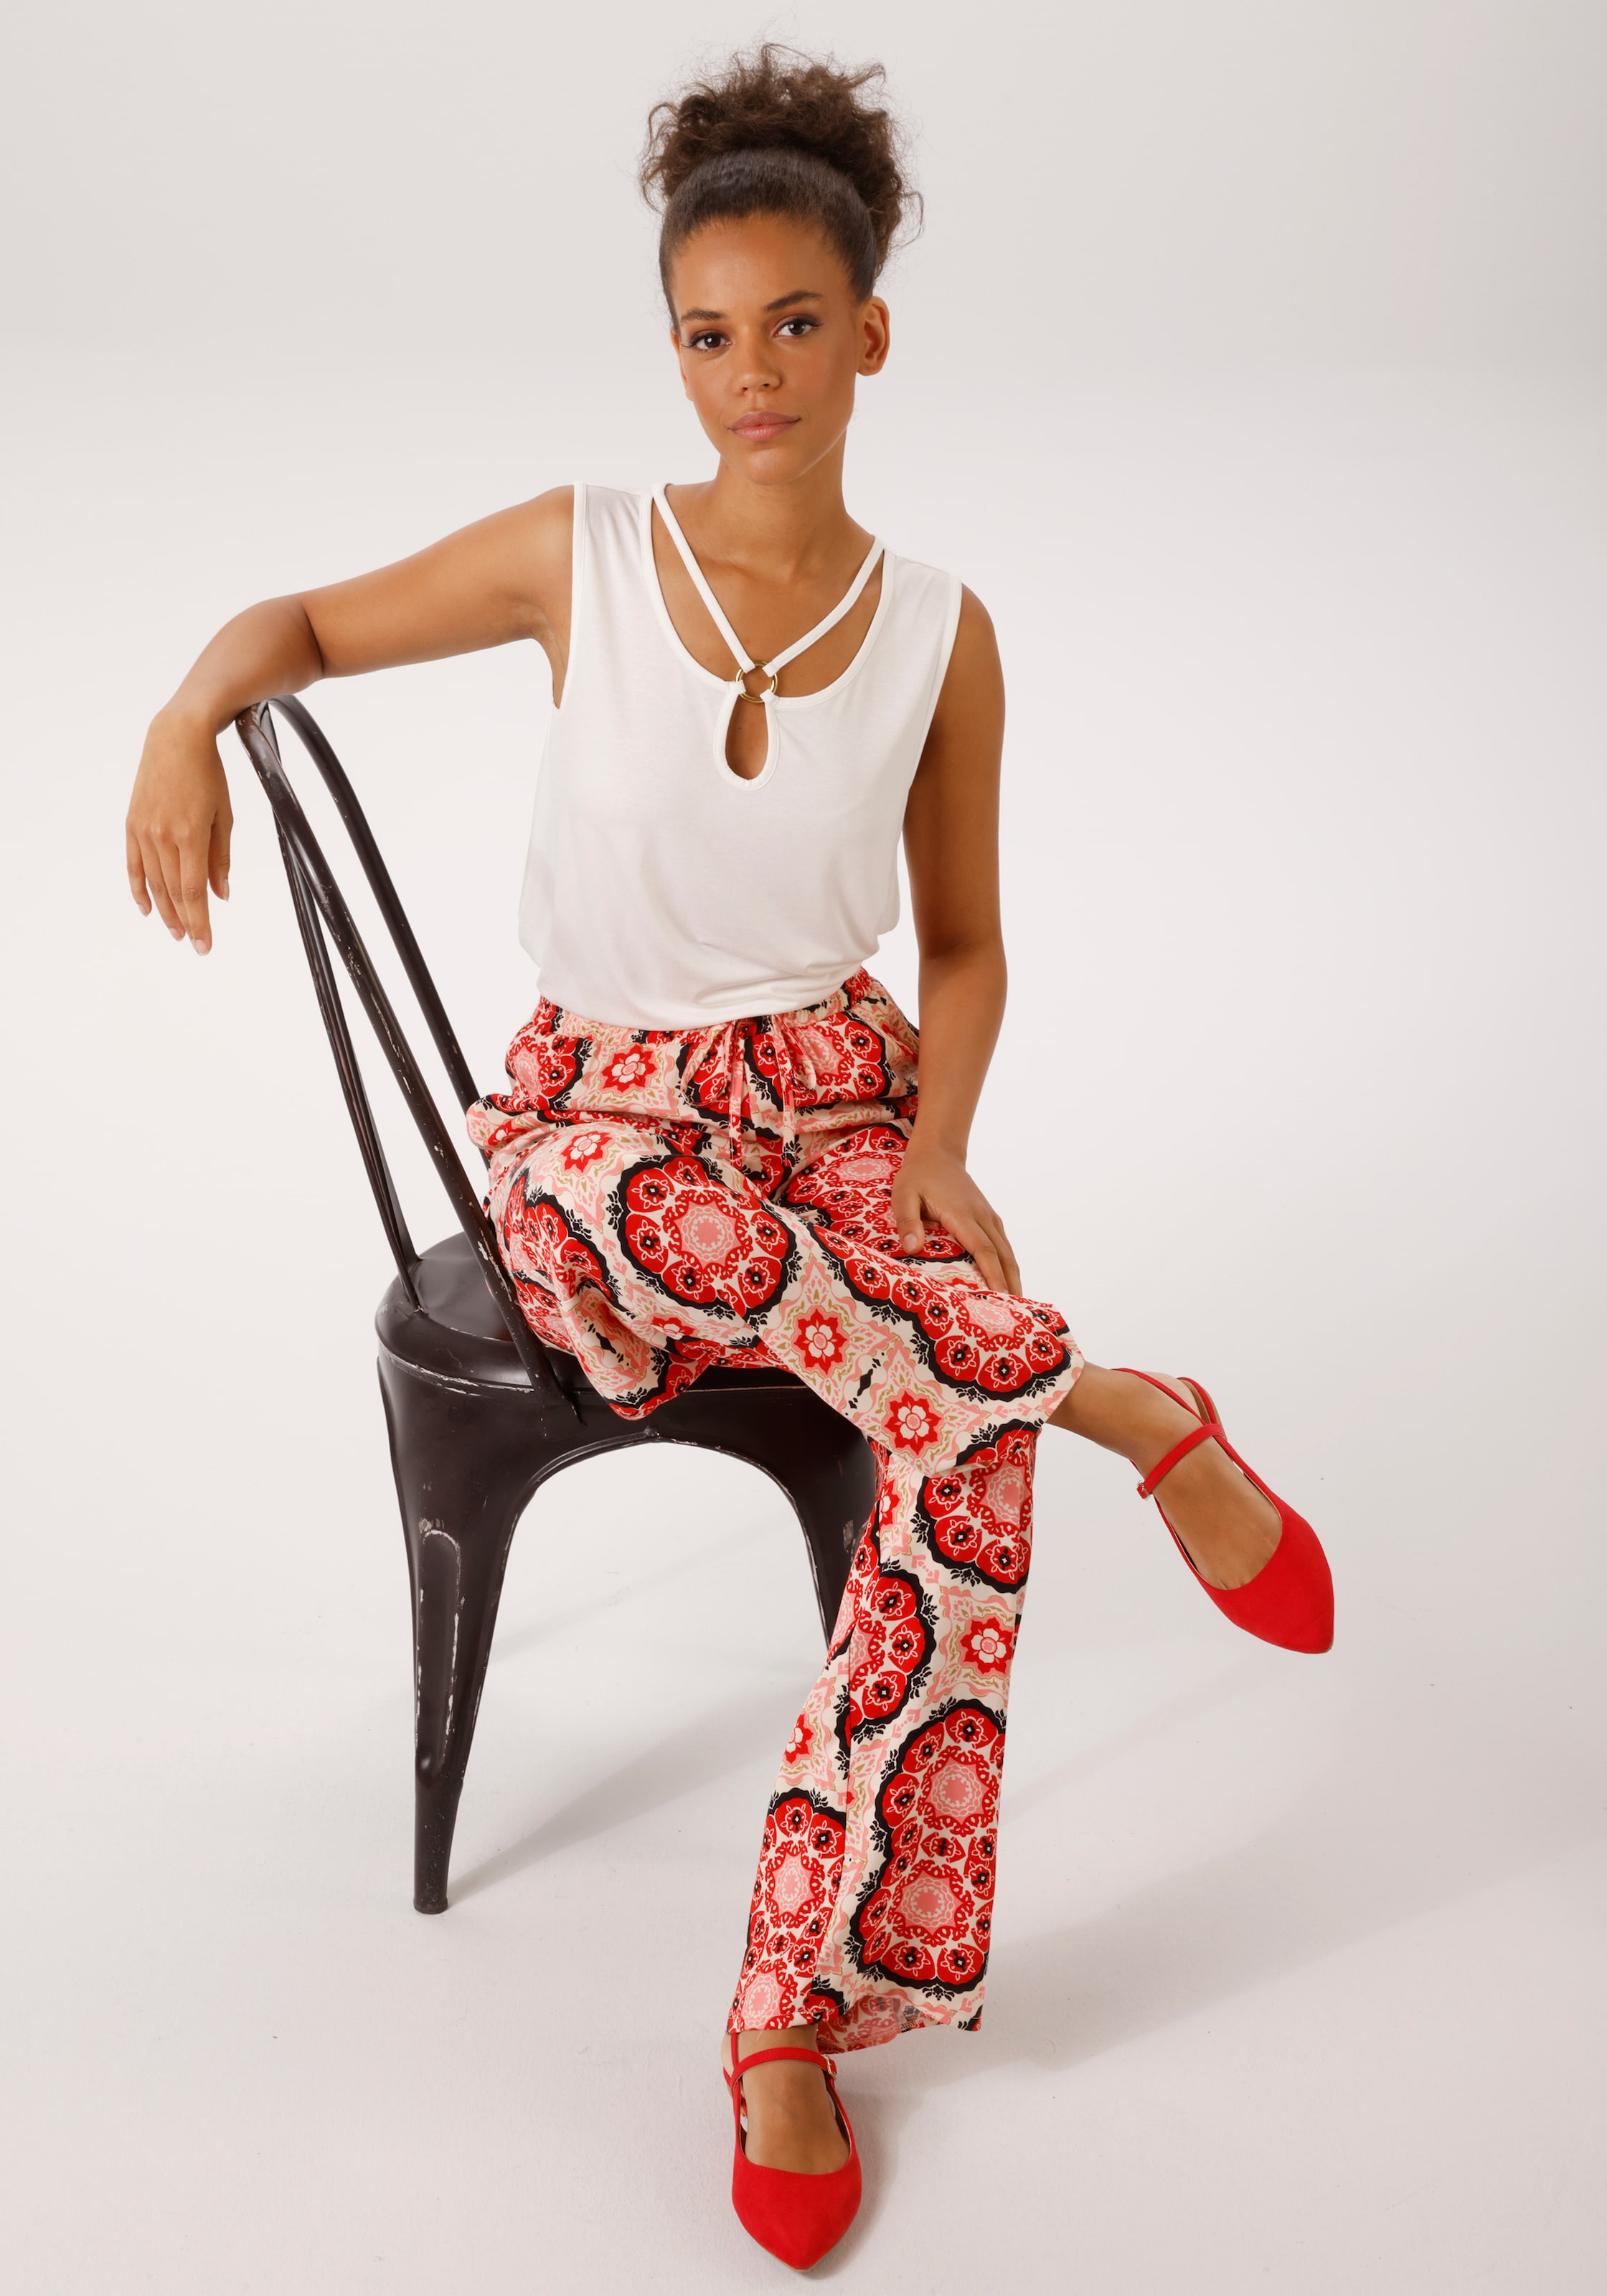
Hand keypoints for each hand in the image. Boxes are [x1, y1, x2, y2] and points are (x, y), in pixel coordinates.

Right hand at [126, 707, 232, 952]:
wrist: (176, 738)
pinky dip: (138, 888)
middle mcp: (162, 836)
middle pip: (172, 892)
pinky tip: (146, 908)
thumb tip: (220, 895)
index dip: (200, 922)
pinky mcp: (131, 823)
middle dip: (185, 922)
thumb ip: (221, 858)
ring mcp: (143, 830)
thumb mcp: (223, 816)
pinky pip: (133, 864)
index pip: (193, 892)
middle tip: (193, 943)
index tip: (205, 945)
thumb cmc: (208, 774)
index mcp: (190, 835)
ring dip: (164, 910)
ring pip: (153, 882)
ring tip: (175, 931)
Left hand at [890, 1140, 1021, 1293]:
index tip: (1001, 1297)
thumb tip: (913, 1248)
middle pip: (1003, 1255)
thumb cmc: (918, 1176)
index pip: (983, 1249)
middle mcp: (982, 1216)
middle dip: (1011, 1284)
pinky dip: (1008, 1267)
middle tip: (1015, 1315)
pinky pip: (1003, 1246)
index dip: (993, 1274)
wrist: (938, 1153)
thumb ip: (907, 1221)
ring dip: (1014, 1278)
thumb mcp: (903, 1194)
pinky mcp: (989, 1218)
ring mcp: (989, 1217)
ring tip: (1016, 1307)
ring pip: (1008, 1252)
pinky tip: (1008, 1283)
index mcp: (962, 1213)